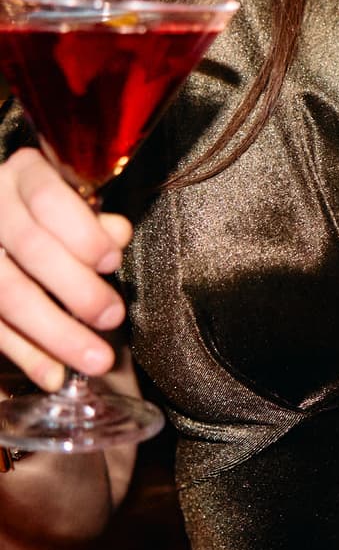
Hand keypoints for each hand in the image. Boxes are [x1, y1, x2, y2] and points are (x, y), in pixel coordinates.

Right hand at [0, 149, 131, 388]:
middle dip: (76, 289)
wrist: (6, 216)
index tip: (111, 261)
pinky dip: (25, 354)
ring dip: (54, 333)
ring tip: (96, 359)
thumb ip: (95, 219)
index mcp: (23, 174)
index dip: (81, 232)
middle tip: (113, 316)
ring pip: (6, 293)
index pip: (47, 199)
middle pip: (29, 250)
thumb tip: (116, 234)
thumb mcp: (75, 199)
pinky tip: (54, 376)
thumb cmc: (53, 209)